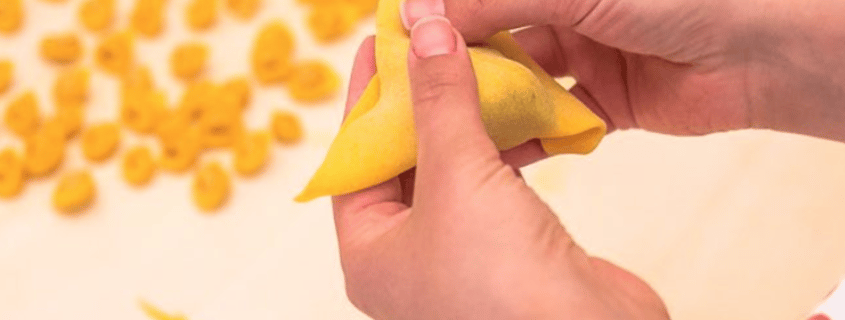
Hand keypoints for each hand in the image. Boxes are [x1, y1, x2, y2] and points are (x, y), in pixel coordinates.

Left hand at [332, 16, 667, 318]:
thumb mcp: (457, 179)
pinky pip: (495, 184)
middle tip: (427, 48)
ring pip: (452, 172)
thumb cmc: (502, 289)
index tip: (382, 48)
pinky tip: (510, 110)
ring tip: (469, 66)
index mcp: (370, 255)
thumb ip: (441, 104)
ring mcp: (462, 258)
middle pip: (402, 163)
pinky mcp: (511, 251)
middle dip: (416, 104)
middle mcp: (410, 261)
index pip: (354, 160)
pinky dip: (501, 147)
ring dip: (462, 122)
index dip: (367, 100)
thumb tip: (427, 37)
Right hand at [400, 0, 844, 140]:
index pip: (479, 1)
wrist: (754, 52)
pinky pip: (554, 122)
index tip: (398, 45)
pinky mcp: (604, 104)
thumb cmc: (672, 0)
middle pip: (494, 43)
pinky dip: (529, 137)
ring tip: (447, 128)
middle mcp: (564, 14)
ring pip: (520, 86)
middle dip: (458, 68)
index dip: (439, 20)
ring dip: (489, 105)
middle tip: (414, 96)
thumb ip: (493, 2)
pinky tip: (496, 152)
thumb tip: (419, 10)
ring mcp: (584, 60)